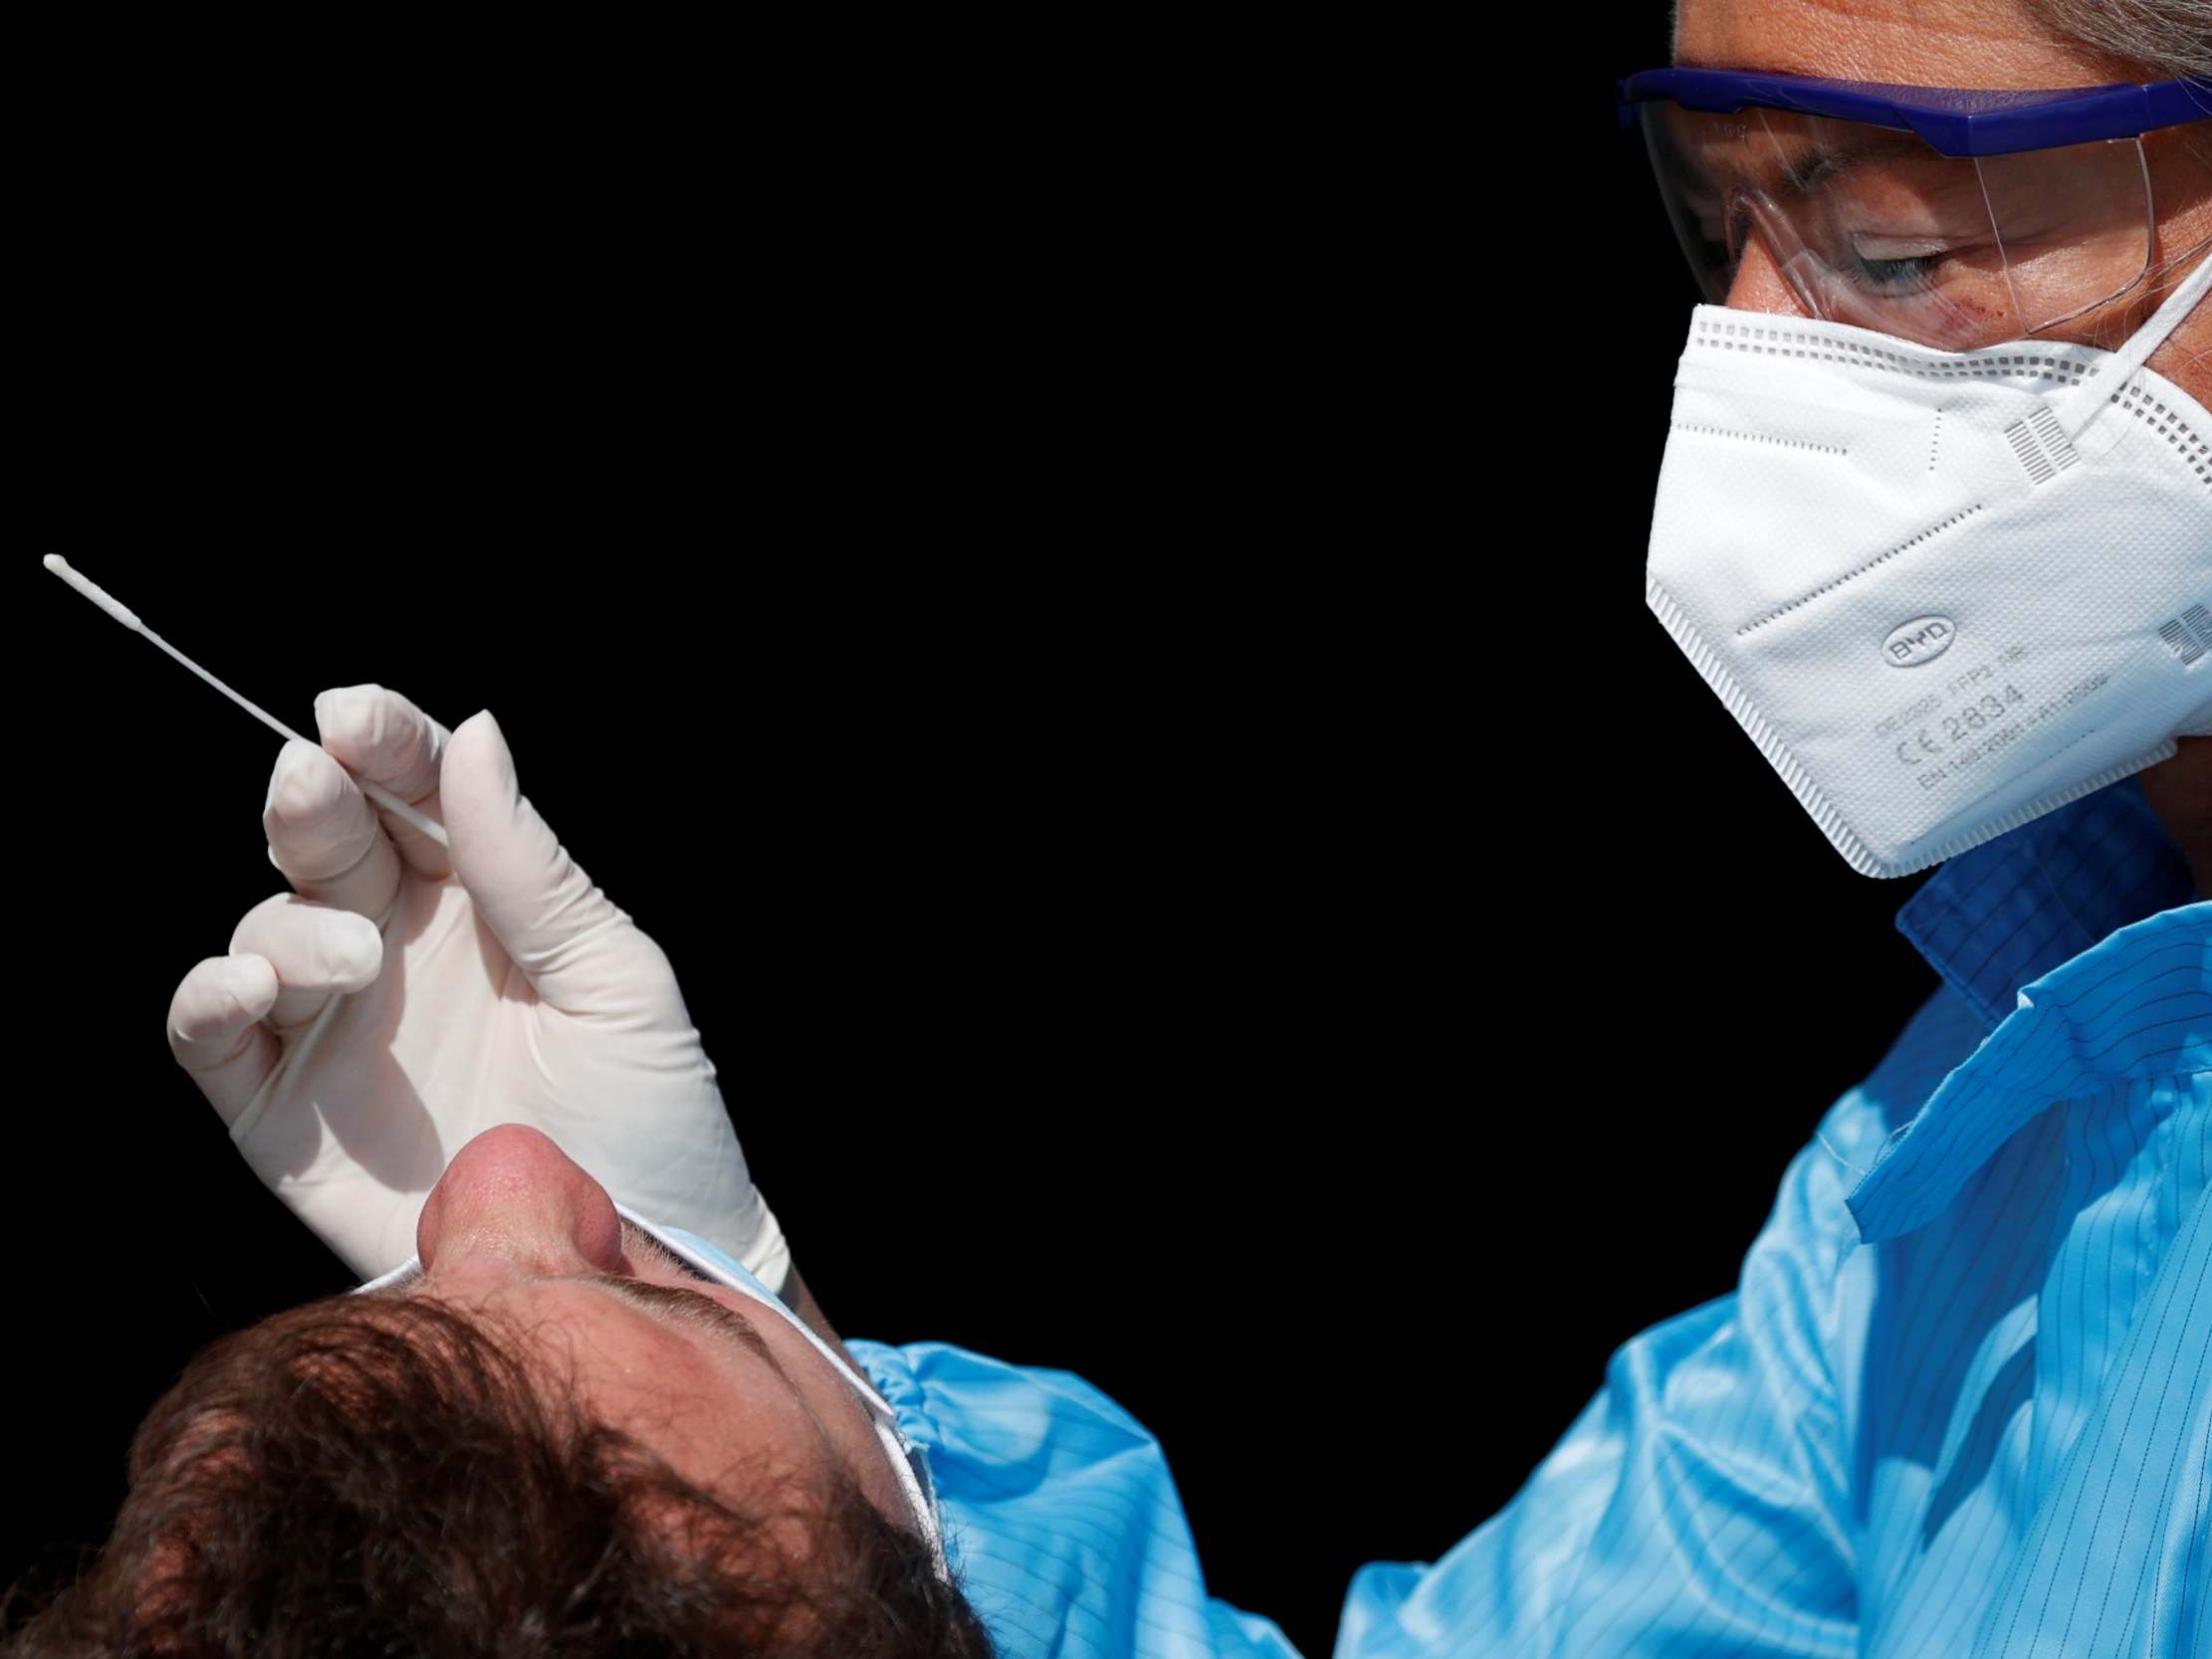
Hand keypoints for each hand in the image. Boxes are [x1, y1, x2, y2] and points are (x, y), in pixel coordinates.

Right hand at [165, 686, 786, 1287]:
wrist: (634, 1267)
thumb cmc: (651, 1117)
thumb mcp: (616, 980)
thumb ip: (536, 868)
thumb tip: (478, 736)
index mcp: (488, 901)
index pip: (419, 794)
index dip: (383, 744)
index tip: (353, 713)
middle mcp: (403, 950)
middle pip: (329, 843)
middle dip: (313, 799)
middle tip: (313, 778)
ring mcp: (341, 1029)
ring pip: (267, 927)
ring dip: (289, 920)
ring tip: (352, 957)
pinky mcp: (287, 1116)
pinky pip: (212, 1038)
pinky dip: (209, 999)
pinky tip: (251, 988)